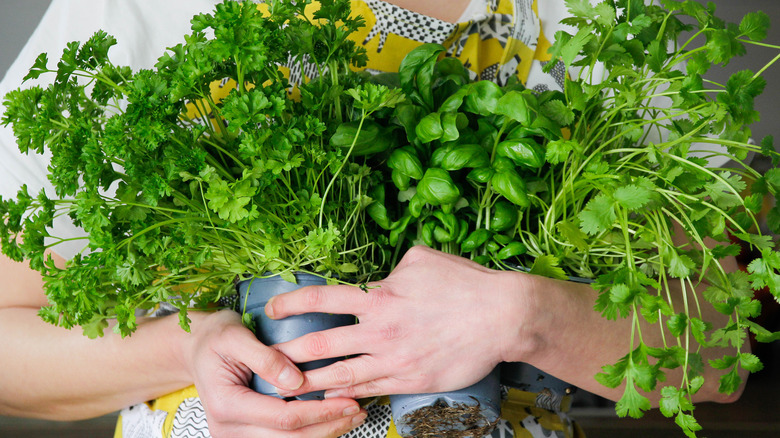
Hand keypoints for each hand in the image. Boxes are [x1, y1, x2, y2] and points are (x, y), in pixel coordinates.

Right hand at [183, 310, 366, 436]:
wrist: (197, 349)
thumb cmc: (215, 338)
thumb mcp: (234, 336)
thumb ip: (265, 358)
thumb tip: (296, 381)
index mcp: (227, 405)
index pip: (283, 419)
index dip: (320, 412)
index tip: (348, 401)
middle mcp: (229, 429)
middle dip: (328, 427)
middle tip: (358, 412)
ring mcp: (237, 436)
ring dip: (323, 433)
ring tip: (352, 416)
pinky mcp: (247, 434)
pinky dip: (311, 431)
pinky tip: (331, 420)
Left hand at [266, 246, 518, 399]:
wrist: (502, 316)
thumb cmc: (464, 284)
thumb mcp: (422, 259)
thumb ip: (392, 269)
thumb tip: (380, 278)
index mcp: (379, 296)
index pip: (322, 299)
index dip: (292, 303)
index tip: (273, 309)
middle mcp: (380, 329)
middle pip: (322, 343)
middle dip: (289, 353)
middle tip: (267, 359)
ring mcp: (394, 358)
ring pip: (341, 374)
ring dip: (310, 382)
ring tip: (287, 388)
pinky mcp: (410, 378)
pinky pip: (371, 389)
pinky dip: (347, 394)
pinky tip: (332, 397)